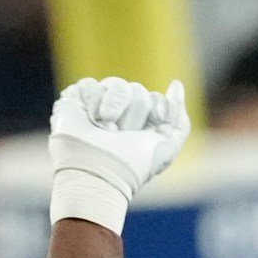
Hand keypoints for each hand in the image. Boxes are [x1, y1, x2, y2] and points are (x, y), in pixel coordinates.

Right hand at [48, 76, 190, 234]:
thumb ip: (179, 121)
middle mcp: (122, 114)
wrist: (96, 173)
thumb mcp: (167, 149)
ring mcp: (99, 105)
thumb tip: (176, 84)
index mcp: (142, 125)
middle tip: (120, 137)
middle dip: (133, 116)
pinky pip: (91, 85)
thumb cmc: (131, 167)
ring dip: (114, 109)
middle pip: (138, 91)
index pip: (155, 99)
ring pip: (117, 85)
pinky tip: (90, 121)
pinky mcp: (77, 99)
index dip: (156, 111)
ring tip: (105, 131)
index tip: (146, 131)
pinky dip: (93, 104)